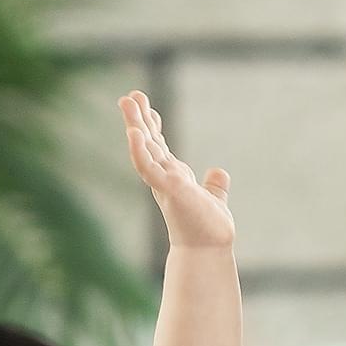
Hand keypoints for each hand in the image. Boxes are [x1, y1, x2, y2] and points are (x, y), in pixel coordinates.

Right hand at [120, 89, 235, 251]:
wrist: (208, 250)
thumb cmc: (208, 229)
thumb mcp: (214, 199)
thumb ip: (214, 186)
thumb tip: (219, 173)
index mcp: (173, 177)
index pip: (159, 147)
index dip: (153, 126)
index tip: (148, 107)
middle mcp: (164, 177)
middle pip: (148, 142)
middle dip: (139, 118)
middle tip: (130, 95)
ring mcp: (163, 182)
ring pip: (144, 148)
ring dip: (135, 125)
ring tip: (127, 101)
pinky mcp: (167, 189)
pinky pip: (148, 167)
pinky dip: (140, 150)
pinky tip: (134, 132)